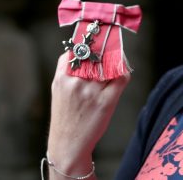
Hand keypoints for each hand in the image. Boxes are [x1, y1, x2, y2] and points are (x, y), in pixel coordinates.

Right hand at [46, 52, 129, 176]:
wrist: (68, 144)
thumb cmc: (65, 114)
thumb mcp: (58, 88)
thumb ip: (67, 68)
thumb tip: (83, 47)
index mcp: (62, 77)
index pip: (79, 48)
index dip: (91, 40)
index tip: (100, 37)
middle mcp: (76, 82)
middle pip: (96, 54)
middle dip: (106, 48)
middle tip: (113, 44)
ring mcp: (91, 92)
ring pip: (110, 64)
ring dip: (116, 59)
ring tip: (118, 58)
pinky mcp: (106, 102)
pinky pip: (121, 78)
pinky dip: (124, 71)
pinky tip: (123, 71)